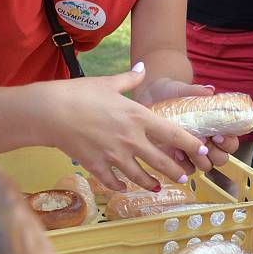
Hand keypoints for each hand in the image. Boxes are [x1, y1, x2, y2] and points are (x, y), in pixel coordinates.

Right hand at [38, 65, 211, 191]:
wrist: (49, 112)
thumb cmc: (79, 93)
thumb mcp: (108, 83)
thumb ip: (130, 78)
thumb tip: (143, 66)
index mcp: (137, 117)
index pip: (173, 134)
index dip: (192, 144)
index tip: (203, 150)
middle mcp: (131, 140)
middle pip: (161, 161)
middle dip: (176, 171)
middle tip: (184, 176)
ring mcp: (114, 156)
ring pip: (140, 177)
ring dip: (150, 183)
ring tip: (157, 187)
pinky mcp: (97, 166)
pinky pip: (113, 181)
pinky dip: (119, 186)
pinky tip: (122, 187)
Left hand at [137, 77, 238, 168]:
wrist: (148, 97)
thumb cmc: (170, 93)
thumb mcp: (183, 90)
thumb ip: (196, 91)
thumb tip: (209, 90)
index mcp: (216, 128)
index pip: (231, 142)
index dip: (228, 142)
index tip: (218, 134)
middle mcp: (207, 143)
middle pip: (222, 158)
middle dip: (215, 153)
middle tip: (204, 142)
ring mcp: (193, 152)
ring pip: (205, 166)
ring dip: (200, 160)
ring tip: (187, 148)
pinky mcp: (177, 160)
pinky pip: (186, 170)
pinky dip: (183, 164)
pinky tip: (175, 152)